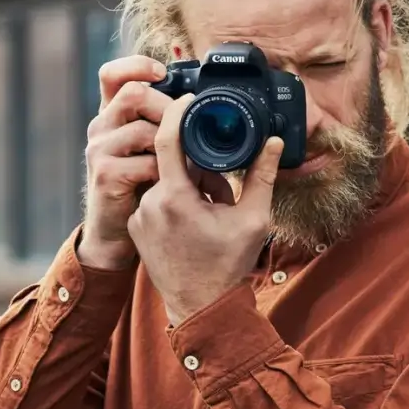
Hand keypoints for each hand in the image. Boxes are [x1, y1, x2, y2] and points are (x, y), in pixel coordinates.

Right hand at [78, 55, 173, 269]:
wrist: (117, 231)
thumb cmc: (140, 186)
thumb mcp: (151, 148)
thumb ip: (162, 123)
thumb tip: (196, 99)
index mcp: (112, 115)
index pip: (113, 74)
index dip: (137, 65)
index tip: (163, 72)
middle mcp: (100, 127)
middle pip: (132, 93)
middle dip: (167, 108)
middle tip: (188, 127)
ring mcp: (99, 150)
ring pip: (142, 128)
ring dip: (172, 144)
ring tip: (187, 160)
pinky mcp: (105, 174)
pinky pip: (144, 162)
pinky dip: (165, 171)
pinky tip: (172, 181)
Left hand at [127, 95, 283, 325]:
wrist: (201, 309)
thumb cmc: (227, 266)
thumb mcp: (253, 220)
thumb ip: (261, 176)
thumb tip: (272, 142)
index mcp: (175, 197)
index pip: (166, 139)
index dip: (176, 113)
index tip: (187, 99)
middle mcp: (150, 203)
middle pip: (170, 161)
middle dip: (196, 163)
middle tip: (220, 185)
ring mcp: (139, 216)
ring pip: (162, 180)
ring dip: (186, 183)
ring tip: (209, 208)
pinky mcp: (136, 227)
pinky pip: (153, 198)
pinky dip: (173, 199)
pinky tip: (192, 219)